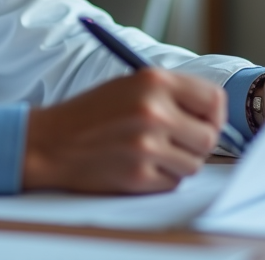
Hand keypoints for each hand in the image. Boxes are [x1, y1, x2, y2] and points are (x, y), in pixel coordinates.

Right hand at [22, 68, 225, 193]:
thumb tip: (213, 113)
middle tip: (178, 142)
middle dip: (196, 143)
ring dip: (177, 162)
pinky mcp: (139, 175)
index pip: (213, 99)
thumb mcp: (129, 85)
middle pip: (209, 136)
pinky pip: (173, 182)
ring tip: (150, 152)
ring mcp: (147, 145)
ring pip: (194, 164)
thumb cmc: (90, 113)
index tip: (204, 121)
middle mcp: (153, 111)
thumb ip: (170, 94)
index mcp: (153, 81)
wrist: (51, 141)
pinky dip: (160, 178)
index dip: (213, 114)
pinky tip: (137, 165)